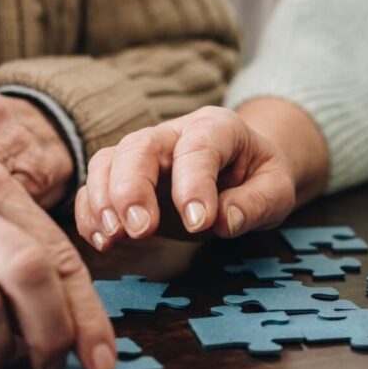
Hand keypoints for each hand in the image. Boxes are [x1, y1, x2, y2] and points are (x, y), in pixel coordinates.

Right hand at [75, 106, 306, 250]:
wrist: (245, 171)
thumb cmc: (259, 178)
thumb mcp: (276, 191)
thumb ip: (255, 204)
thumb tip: (223, 222)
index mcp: (217, 128)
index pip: (198, 147)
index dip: (194, 183)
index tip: (198, 222)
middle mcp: (174, 134)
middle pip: (139, 146)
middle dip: (133, 188)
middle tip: (141, 230)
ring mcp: (146, 155)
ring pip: (109, 161)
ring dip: (105, 200)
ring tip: (114, 237)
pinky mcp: (127, 179)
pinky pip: (97, 186)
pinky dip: (91, 213)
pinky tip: (102, 240)